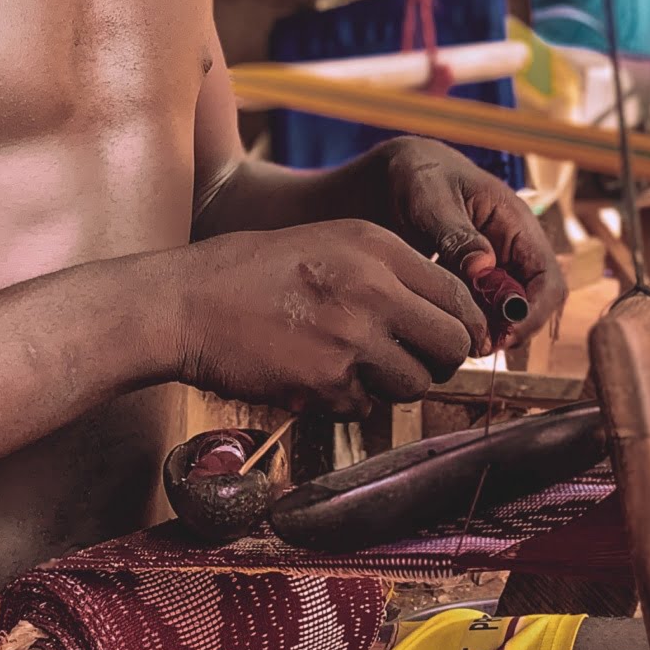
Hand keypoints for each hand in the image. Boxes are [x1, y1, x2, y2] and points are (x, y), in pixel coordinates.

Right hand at [154, 221, 490, 414]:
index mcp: (377, 247)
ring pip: (415, 384)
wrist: (186, 303)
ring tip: (353, 366)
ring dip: (393, 385)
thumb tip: (446, 313)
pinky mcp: (326, 382)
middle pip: (452, 345)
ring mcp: (350, 338)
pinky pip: (366, 407)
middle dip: (440, 361)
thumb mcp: (328, 242)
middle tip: (415, 362)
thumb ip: (388, 271)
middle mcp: (372, 289)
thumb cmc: (252, 272)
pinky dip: (349, 401)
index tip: (453, 340)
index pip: (459, 296)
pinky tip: (316, 375)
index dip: (463, 326)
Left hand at [363, 138, 567, 350]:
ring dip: (487, 332)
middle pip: (532, 306)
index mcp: (517, 225)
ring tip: (454, 338)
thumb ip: (456, 233)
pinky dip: (467, 325)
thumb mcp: (431, 199)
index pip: (548, 280)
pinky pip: (480, 312)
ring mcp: (494, 269)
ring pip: (506, 315)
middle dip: (508, 330)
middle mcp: (513, 252)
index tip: (503, 334)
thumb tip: (483, 267)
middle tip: (472, 345)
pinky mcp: (472, 282)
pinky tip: (442, 327)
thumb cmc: (419, 175)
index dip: (533, 313)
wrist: (395, 174)